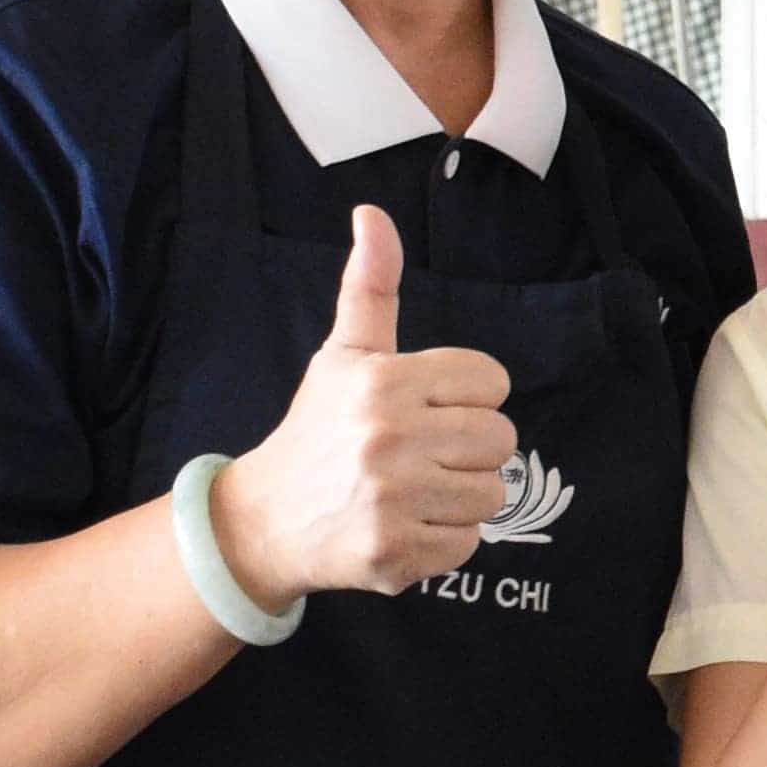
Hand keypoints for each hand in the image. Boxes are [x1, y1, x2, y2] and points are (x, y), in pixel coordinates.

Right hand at [213, 210, 518, 603]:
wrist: (265, 520)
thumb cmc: (318, 429)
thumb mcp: (344, 352)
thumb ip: (370, 286)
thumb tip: (372, 214)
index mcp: (385, 382)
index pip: (491, 381)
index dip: (468, 396)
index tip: (430, 408)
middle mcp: (389, 437)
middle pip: (501, 438)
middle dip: (469, 448)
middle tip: (423, 454)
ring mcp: (392, 499)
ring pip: (492, 492)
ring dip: (461, 495)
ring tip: (414, 489)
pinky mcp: (394, 553)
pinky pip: (468, 541)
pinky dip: (444, 538)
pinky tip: (406, 523)